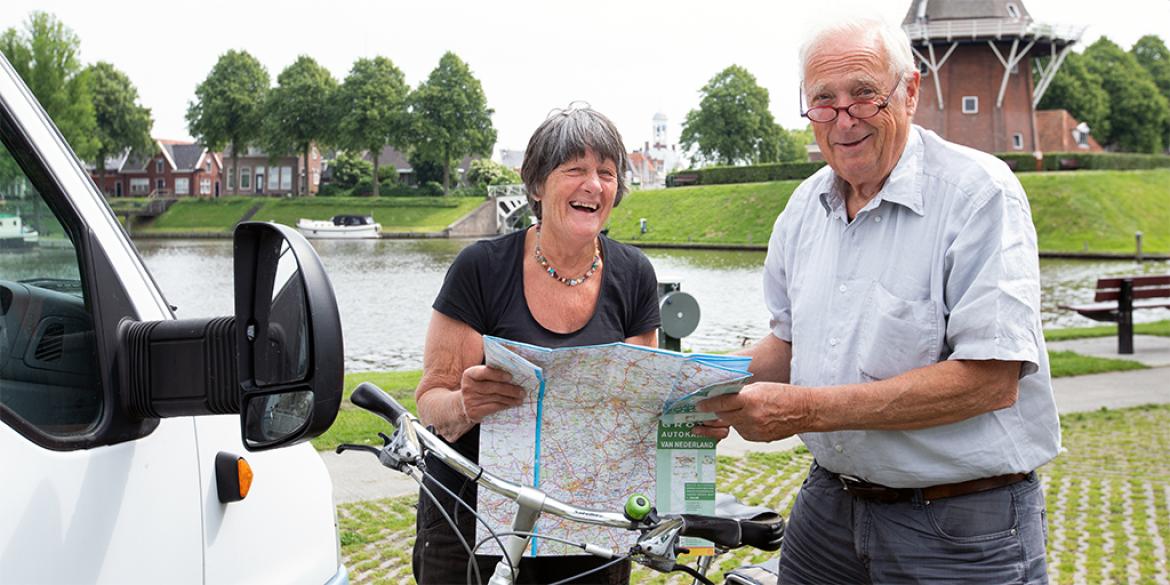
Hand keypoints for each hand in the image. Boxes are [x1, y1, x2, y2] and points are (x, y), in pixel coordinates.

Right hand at [459, 365, 525, 422]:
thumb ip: (492, 373)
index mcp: (469, 374)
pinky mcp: (474, 412)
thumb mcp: (480, 379)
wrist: (463, 405)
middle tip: (522, 391)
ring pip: (495, 398)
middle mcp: (467, 387)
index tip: (511, 376)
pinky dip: (505, 405)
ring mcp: (469, 400)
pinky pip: (493, 407)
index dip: (498, 374)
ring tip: (520, 398)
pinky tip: (512, 404)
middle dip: (509, 389)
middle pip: (492, 387)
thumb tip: (515, 372)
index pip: (484, 372)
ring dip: (510, 398)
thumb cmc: (477, 388)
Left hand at [691, 382, 808, 442]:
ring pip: (733, 425)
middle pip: (723, 416)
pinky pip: (743, 432)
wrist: (805, 411)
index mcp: (750, 400)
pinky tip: (751, 419)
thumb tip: (722, 396)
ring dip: (731, 419)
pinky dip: (742, 426)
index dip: (707, 404)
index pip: (721, 403)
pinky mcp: (759, 438)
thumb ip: (740, 393)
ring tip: (740, 411)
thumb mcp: (759, 387)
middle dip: (715, 413)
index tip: (699, 405)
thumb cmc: (783, 394)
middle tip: (708, 410)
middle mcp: (751, 417)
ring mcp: (755, 430)